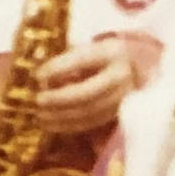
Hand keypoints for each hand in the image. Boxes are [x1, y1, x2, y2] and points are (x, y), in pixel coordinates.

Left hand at [24, 33, 153, 132]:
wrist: (137, 66)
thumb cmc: (102, 56)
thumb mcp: (88, 49)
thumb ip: (66, 60)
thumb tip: (38, 74)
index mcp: (111, 52)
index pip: (82, 60)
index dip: (58, 68)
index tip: (38, 75)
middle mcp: (122, 75)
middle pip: (89, 92)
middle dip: (60, 98)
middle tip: (38, 100)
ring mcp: (124, 97)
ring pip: (91, 111)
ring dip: (62, 116)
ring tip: (40, 116)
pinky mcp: (120, 112)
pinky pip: (93, 123)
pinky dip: (70, 126)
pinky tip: (51, 125)